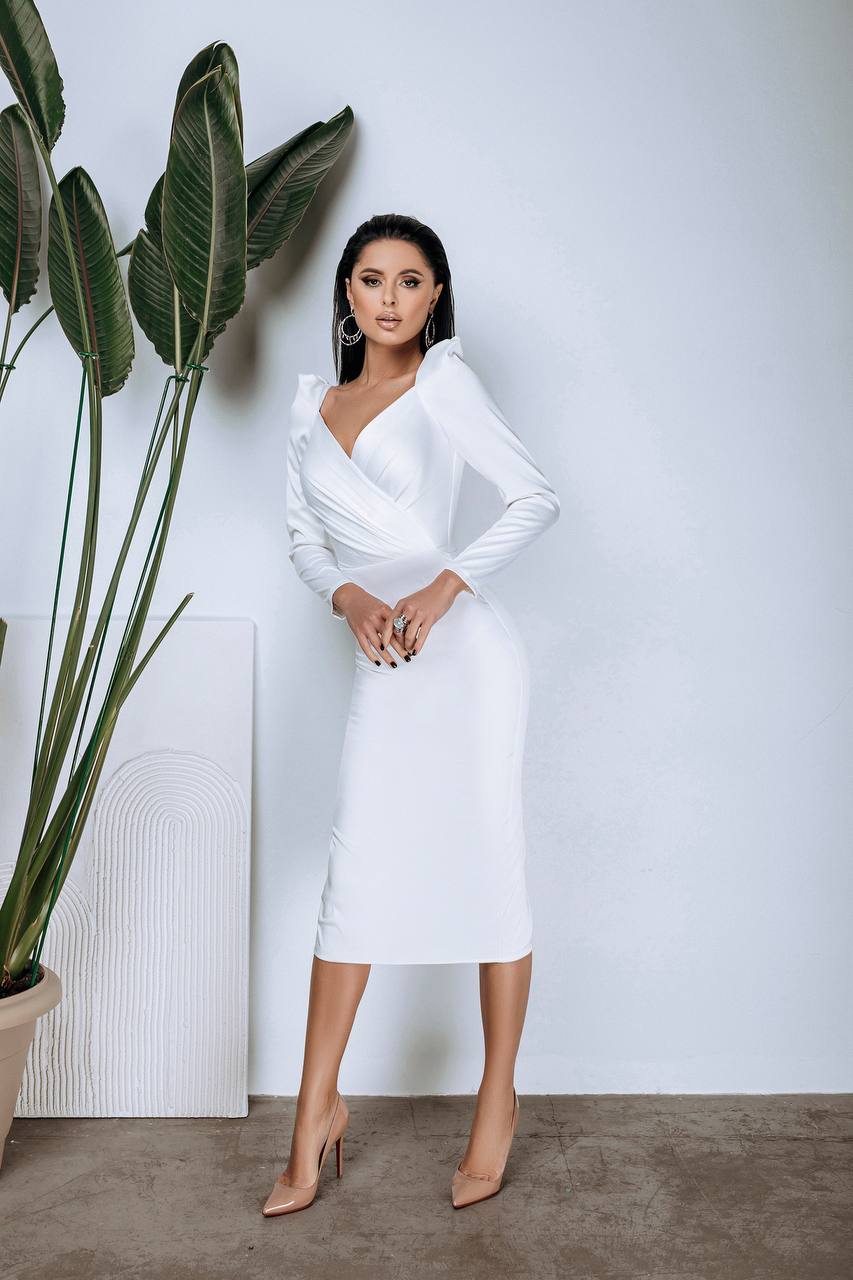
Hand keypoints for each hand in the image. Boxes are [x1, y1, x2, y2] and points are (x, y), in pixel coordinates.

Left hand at [331, 571, 470, 665]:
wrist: (442, 588)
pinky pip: (421, 636)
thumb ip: (404, 613)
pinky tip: (416, 652)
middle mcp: (408, 609)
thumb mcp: (411, 601)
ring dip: (408, 646)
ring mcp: (419, 614)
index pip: (389, 623)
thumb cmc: (427, 596)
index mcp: (401, 605)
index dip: (385, 636)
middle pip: (398, 631)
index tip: (382, 645)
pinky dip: (417, 646)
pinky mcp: (429, 619)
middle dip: (398, 643)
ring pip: (408, 635)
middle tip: (400, 651)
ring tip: (408, 651)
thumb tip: (399, 628)